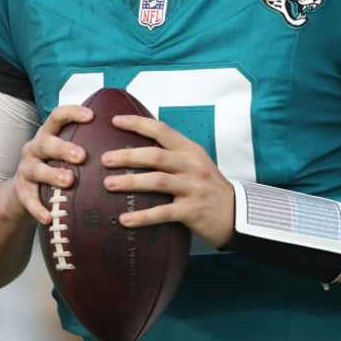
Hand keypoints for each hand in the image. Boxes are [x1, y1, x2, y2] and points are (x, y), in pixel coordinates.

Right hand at [12, 104, 93, 224]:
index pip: (57, 116)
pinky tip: (49, 217)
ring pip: (36, 170)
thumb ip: (86, 143)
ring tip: (69, 181)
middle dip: (63, 148)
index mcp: (47, 134)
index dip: (72, 113)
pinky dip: (38, 208)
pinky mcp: (21, 192)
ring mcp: (26, 170)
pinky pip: (28, 200)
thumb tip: (126, 137)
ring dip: (52, 175)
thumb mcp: (64, 151)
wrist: (24, 191)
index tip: (91, 116)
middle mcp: (34, 149)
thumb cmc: (54, 165)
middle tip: (82, 156)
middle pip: (46, 143)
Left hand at [101, 114, 234, 248]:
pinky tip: (124, 219)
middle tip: (104, 159)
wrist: (236, 214)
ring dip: (131, 182)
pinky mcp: (193, 210)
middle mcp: (192, 165)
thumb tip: (136, 149)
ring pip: (157, 181)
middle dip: (128, 156)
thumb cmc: (208, 187)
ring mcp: (193, 187)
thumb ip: (172, 155)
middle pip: (155, 156)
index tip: (115, 121)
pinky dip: (142, 216)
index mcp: (190, 150)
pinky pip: (163, 212)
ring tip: (108, 185)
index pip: (162, 130)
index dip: (138, 123)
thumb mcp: (196, 163)